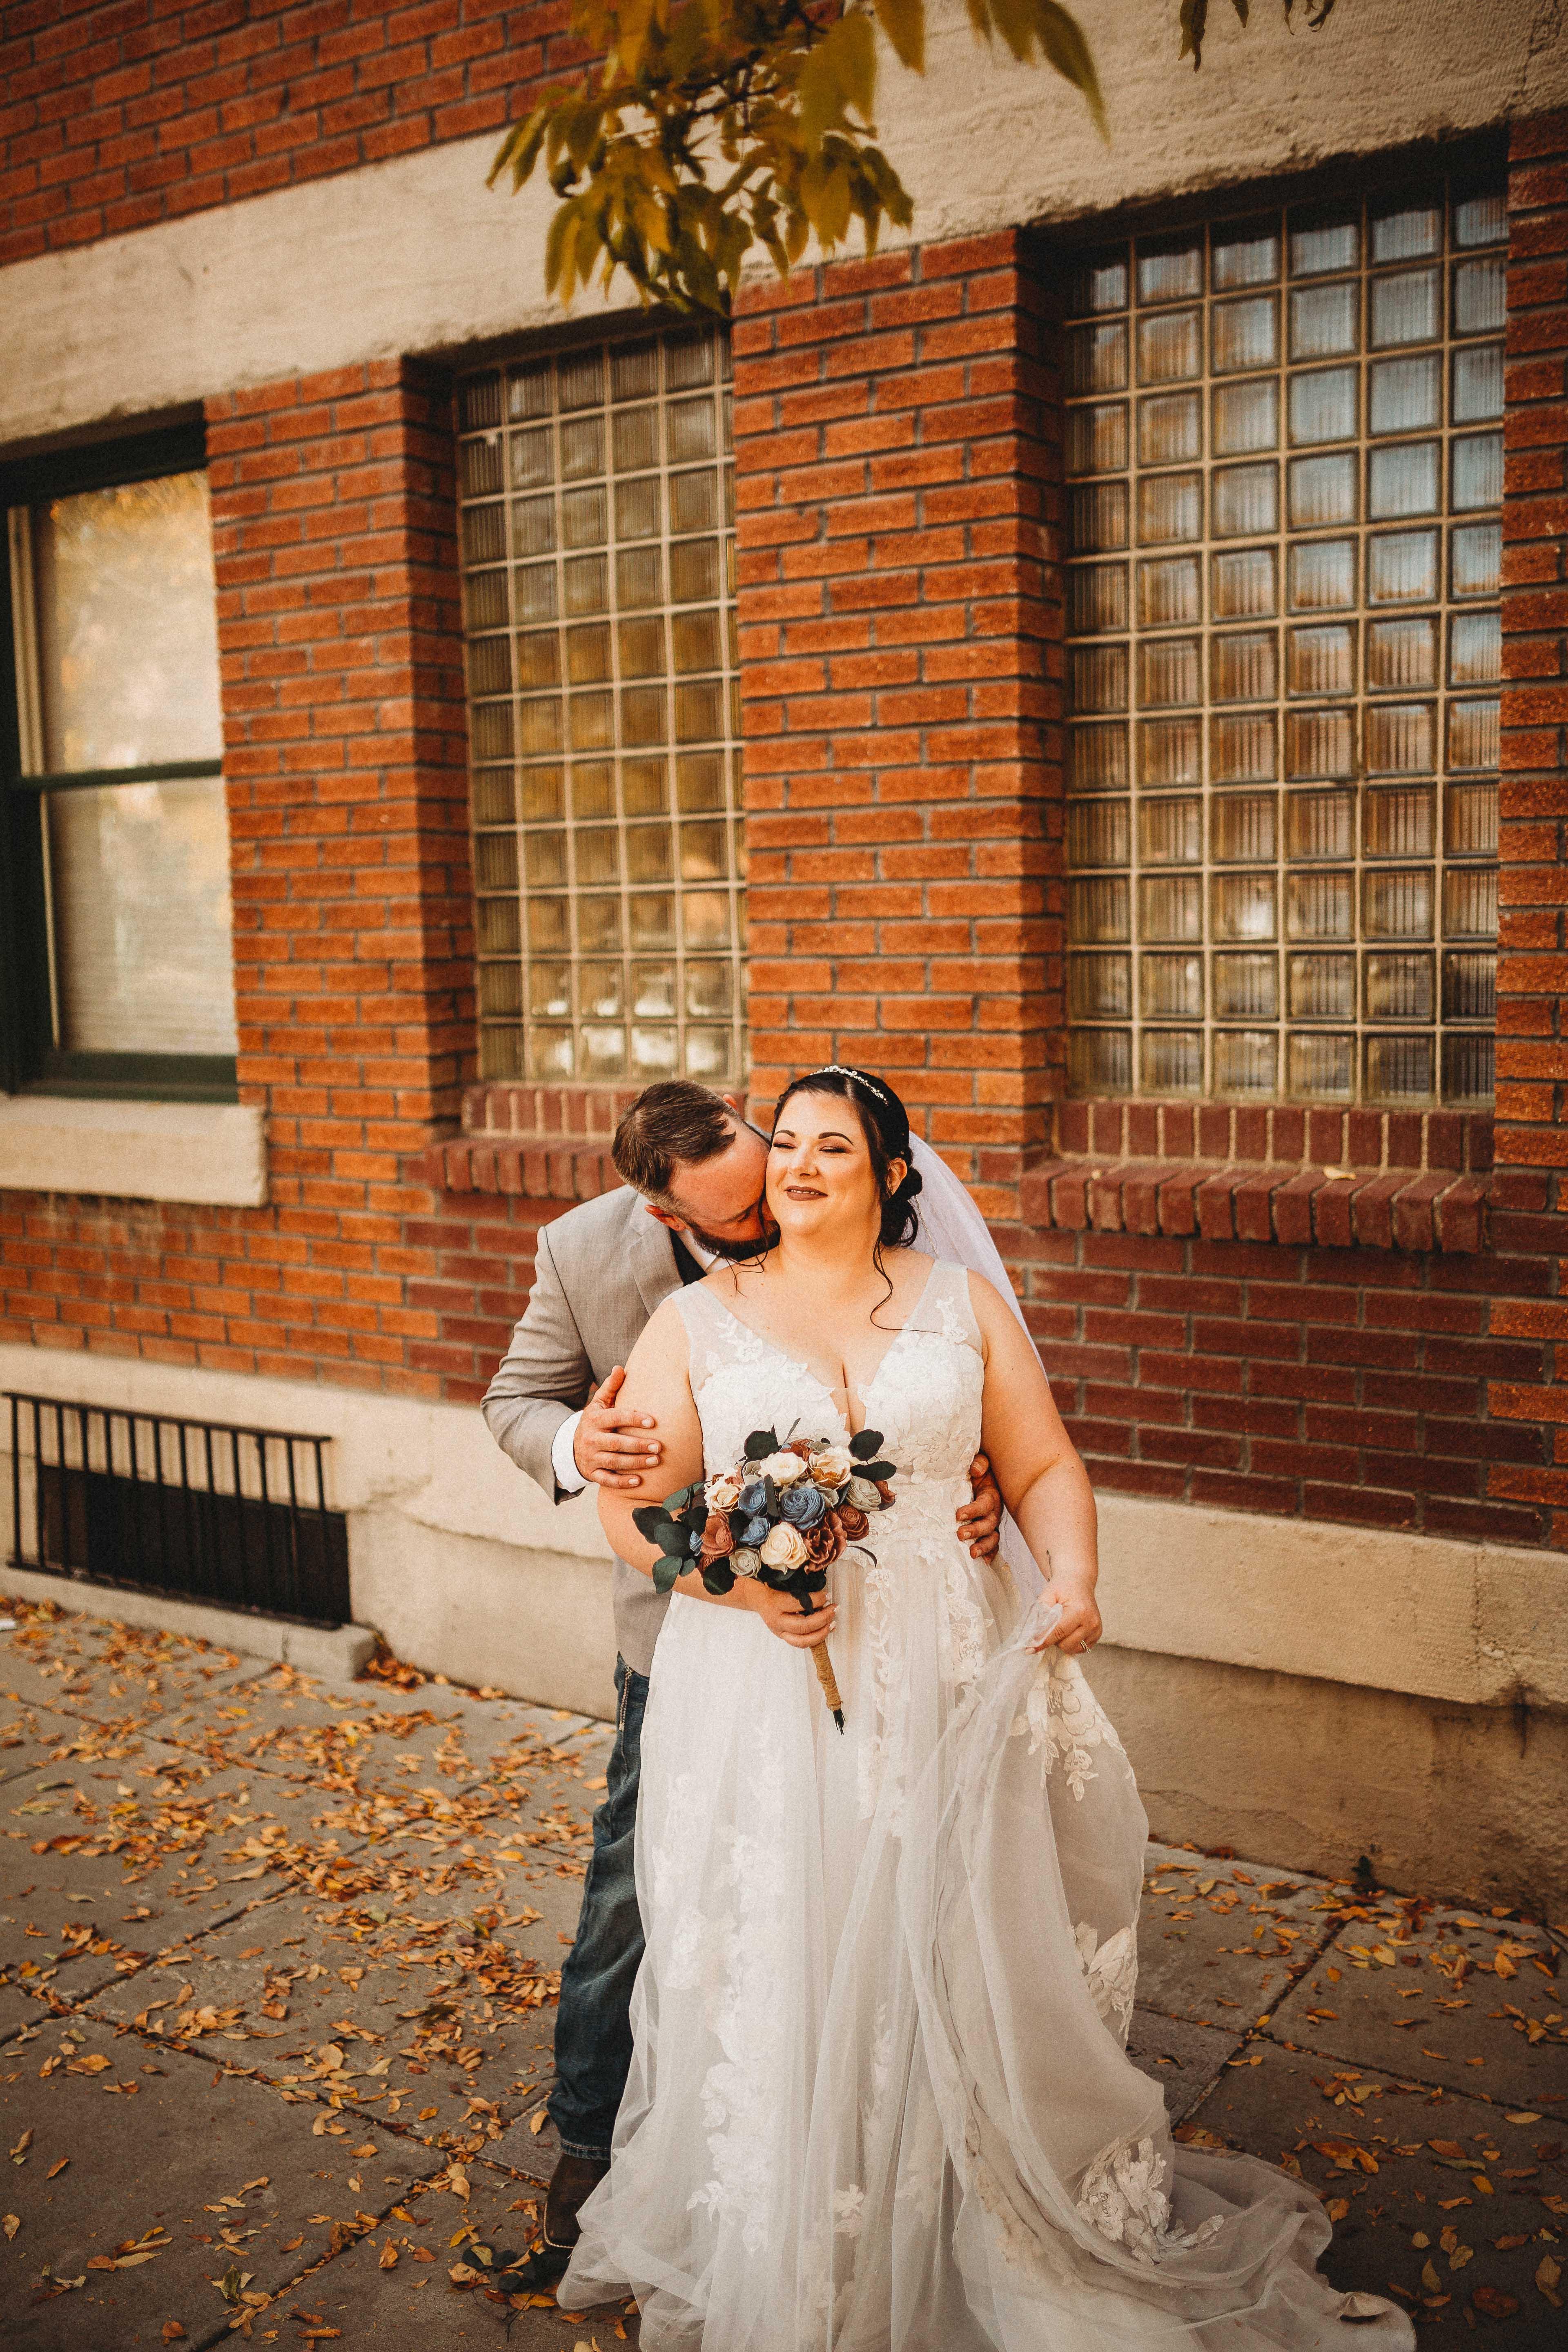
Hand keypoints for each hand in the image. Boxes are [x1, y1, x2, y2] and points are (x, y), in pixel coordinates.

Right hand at [573, 1366, 661, 1490]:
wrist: (572, 1447)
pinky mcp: (592, 1474)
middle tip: (659, 1446)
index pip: (615, 1418)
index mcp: (594, 1420)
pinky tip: (639, 1481)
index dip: (634, 1419)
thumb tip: (620, 1367)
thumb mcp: (598, 1404)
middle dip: (638, 1445)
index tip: (653, 1422)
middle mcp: (591, 1439)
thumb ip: (610, 1387)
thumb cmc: (595, 1422)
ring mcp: (591, 1458)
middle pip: (616, 1443)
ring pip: (614, 1462)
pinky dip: (622, 1482)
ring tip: (655, 1460)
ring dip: (635, 1463)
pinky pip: (607, 1480)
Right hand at [740, 1580, 837, 1650]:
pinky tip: (826, 1630)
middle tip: (834, 1608)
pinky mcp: (783, 1636)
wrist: (756, 1597)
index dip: (816, 1600)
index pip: (798, 1603)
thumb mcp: (780, 1580)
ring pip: (802, 1640)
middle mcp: (776, 1620)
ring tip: (833, 1622)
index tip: (827, 1595)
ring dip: (821, 1633)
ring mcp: (779, 1631)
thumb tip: (820, 1587)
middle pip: (802, 1626)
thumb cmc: (770, 1585)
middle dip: (823, 1618)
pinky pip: (800, 1643)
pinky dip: (815, 1639)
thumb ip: (797, 1585)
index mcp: (774, 1603)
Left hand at [957, 1452, 1002, 1562]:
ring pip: (992, 1537)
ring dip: (983, 1546)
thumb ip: (979, 1463)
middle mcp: (994, 1511)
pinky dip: (989, 1554)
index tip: (958, 1515)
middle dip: (975, 1531)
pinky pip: (992, 1545)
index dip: (973, 1510)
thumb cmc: (976, 1472)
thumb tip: (975, 1470)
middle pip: (989, 1524)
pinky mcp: (988, 1532)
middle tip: (960, 1535)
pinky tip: (984, 1563)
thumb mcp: (979, 1463)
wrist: (979, 1478)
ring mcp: (991, 1523)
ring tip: (971, 1554)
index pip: (984, 1504)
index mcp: (991, 1495)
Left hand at [1032, 1571, 1101, 1658]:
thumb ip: (1040, 1614)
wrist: (1079, 1582)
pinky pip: (1081, 1648)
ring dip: (1063, 1642)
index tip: (1030, 1649)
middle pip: (1065, 1644)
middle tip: (1052, 1625)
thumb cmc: (1063, 1587)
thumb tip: (1033, 1635)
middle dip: (1054, 1639)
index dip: (1042, 1641)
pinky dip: (1072, 1643)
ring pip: (1072, 1649)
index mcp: (1079, 1611)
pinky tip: (1070, 1631)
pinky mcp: (1097, 1635)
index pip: (1058, 1632)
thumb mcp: (1047, 1594)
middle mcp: (1091, 1622)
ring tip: (1062, 1626)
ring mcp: (1096, 1630)